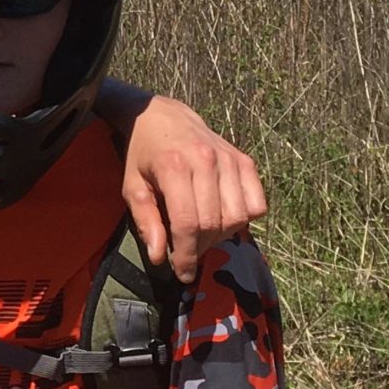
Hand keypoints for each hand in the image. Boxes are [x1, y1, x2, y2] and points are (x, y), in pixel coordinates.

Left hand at [118, 95, 264, 282]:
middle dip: (201, 248)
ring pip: (237, 217)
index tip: (182, 272)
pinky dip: (244, 218)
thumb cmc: (142, 155)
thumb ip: (146, 221)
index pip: (188, 223)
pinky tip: (223, 217)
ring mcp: (229, 159)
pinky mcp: (244, 160)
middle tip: (188, 252)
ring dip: (221, 236)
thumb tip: (159, 257)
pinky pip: (256, 203)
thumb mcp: (132, 187)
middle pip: (214, 223)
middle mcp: (206, 160)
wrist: (161, 116)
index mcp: (174, 166)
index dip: (187, 254)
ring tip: (202, 235)